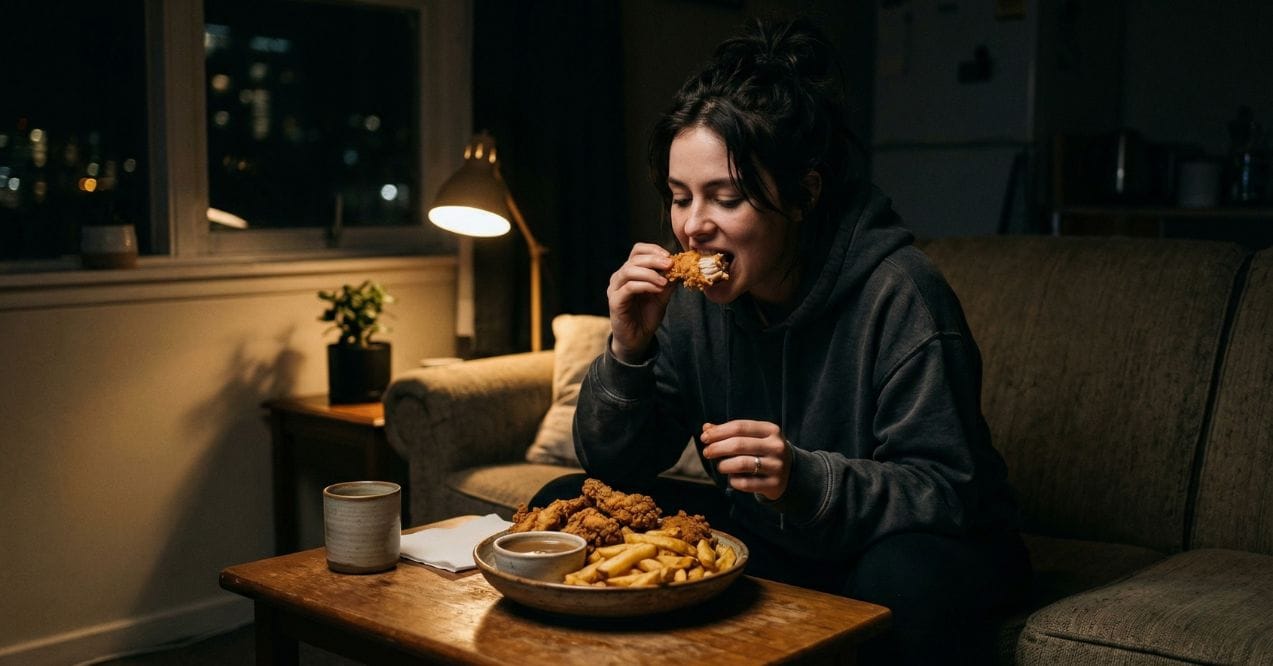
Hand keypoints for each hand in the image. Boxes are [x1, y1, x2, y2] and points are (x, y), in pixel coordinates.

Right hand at [607, 243, 673, 362]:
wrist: (637, 338)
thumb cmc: (647, 315)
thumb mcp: (662, 294)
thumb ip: (669, 280)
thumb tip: (682, 266)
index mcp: (630, 271)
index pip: (637, 250)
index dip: (653, 249)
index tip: (670, 256)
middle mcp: (619, 277)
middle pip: (634, 259)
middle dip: (654, 260)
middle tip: (670, 264)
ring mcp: (615, 289)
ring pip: (629, 271)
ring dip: (650, 273)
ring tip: (665, 281)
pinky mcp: (615, 301)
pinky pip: (629, 287)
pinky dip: (645, 285)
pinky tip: (658, 289)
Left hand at [700, 420, 791, 500]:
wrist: (790, 473)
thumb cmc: (763, 450)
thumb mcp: (752, 437)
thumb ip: (730, 432)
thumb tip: (706, 428)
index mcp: (771, 430)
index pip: (739, 427)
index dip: (719, 432)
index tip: (704, 438)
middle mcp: (776, 446)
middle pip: (739, 444)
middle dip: (717, 448)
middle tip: (706, 452)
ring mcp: (777, 466)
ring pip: (742, 464)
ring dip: (724, 465)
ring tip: (719, 466)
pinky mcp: (774, 484)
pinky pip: (746, 483)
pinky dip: (733, 480)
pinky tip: (732, 478)